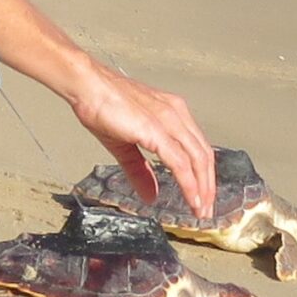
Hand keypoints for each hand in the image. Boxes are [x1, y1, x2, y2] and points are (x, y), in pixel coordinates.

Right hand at [70, 64, 215, 218]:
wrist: (88, 87)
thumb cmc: (103, 106)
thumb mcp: (124, 146)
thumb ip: (140, 171)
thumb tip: (150, 196)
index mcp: (174, 113)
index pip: (198, 148)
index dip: (203, 174)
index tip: (202, 196)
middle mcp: (177, 115)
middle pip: (204, 155)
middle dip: (207, 186)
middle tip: (206, 210)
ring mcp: (169, 121)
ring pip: (197, 159)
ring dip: (202, 188)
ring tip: (200, 209)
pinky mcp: (156, 131)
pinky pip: (180, 162)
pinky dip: (189, 183)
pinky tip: (191, 198)